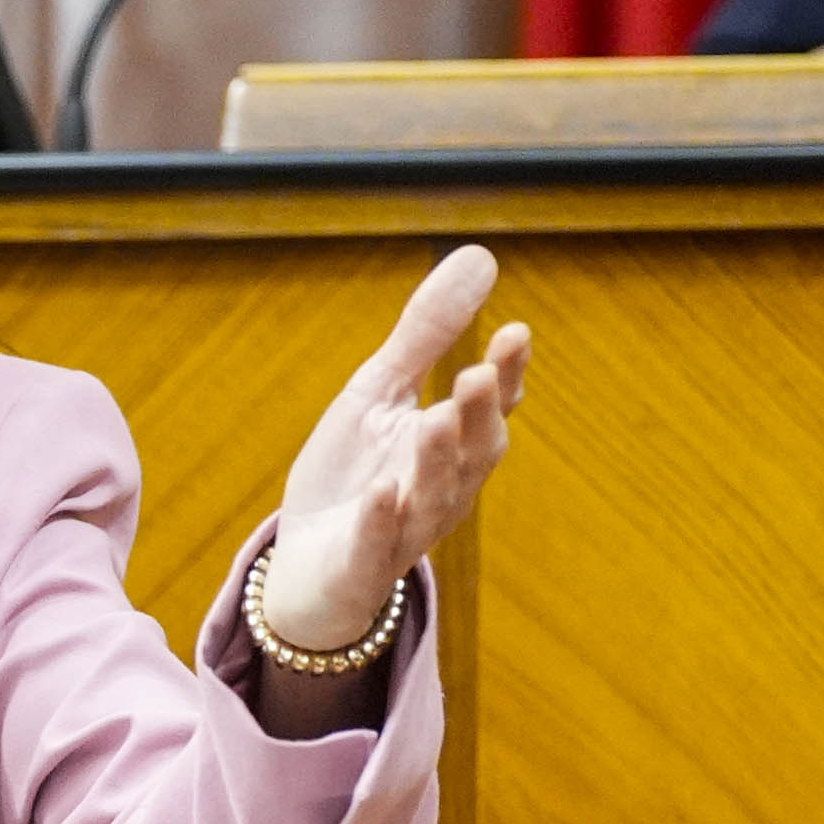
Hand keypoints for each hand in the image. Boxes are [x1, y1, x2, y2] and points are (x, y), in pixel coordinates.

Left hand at [259, 243, 531, 651]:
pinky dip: (381, 518)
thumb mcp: (379, 393)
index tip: (515, 332)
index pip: (487, 406)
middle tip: (477, 374)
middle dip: (476, 414)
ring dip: (437, 459)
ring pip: (434, 496)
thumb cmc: (353, 475)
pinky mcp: (362, 565)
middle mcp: (441, 488)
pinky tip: (382, 491)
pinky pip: (377, 543)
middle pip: (472, 451)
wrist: (307, 567)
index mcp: (449, 444)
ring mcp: (405, 530)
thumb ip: (425, 334)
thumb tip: (481, 256)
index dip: (504, 374)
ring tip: (438, 419)